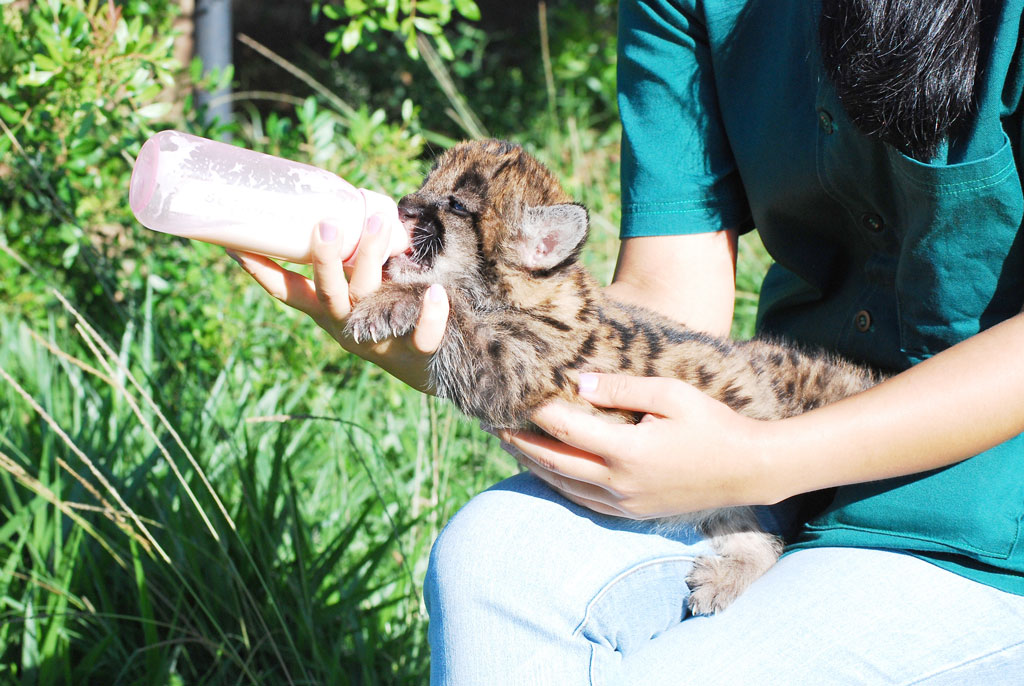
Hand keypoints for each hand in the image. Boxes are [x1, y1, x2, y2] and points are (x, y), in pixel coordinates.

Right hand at [227, 215, 448, 391]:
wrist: (423, 368)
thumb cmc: (384, 313)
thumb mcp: (358, 288)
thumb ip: (350, 256)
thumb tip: (348, 198)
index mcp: (326, 311)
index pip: (285, 291)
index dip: (259, 270)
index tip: (234, 244)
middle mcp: (346, 325)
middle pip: (328, 293)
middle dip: (323, 260)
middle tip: (324, 225)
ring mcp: (379, 339)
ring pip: (369, 299)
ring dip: (370, 260)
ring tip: (379, 222)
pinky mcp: (416, 352)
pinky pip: (422, 336)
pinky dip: (430, 315)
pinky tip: (437, 293)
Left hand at [499, 373, 778, 517]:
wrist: (749, 470)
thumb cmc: (712, 424)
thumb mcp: (669, 394)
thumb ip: (619, 388)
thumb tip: (574, 381)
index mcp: (626, 452)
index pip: (565, 429)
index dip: (536, 411)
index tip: (515, 394)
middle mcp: (619, 484)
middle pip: (553, 462)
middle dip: (519, 442)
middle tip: (491, 424)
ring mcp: (625, 504)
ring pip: (564, 486)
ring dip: (534, 465)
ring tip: (511, 445)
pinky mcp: (633, 514)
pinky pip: (583, 501)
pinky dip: (560, 484)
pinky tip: (548, 470)